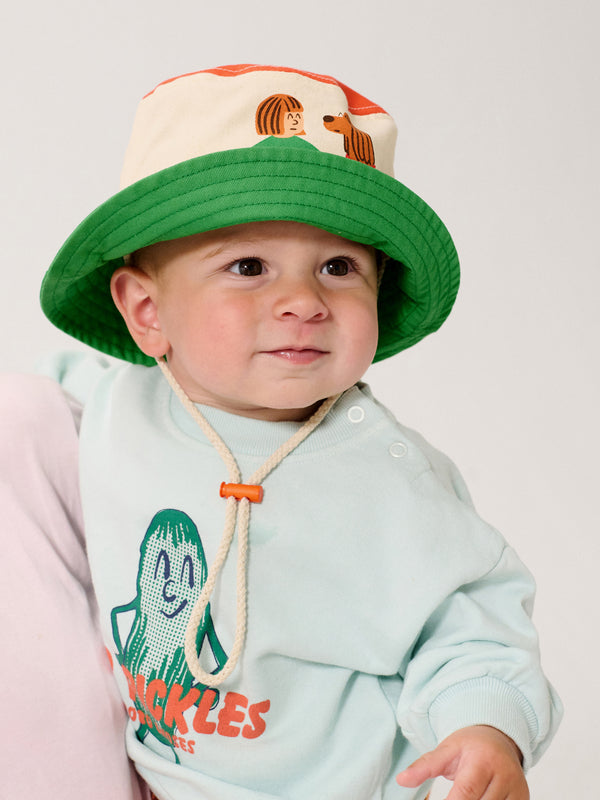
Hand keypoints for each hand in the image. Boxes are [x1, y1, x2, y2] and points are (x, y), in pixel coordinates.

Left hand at [396, 725, 528, 799]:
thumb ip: (425, 766)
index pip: (466, 792)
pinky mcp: (523, 799)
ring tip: (465, 795)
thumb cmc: (469, 745)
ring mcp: (517, 790)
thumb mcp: (446, 749)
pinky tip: (479, 799)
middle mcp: (504, 775)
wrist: (499, 737)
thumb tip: (401, 779)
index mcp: (482, 760)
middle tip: (450, 799)